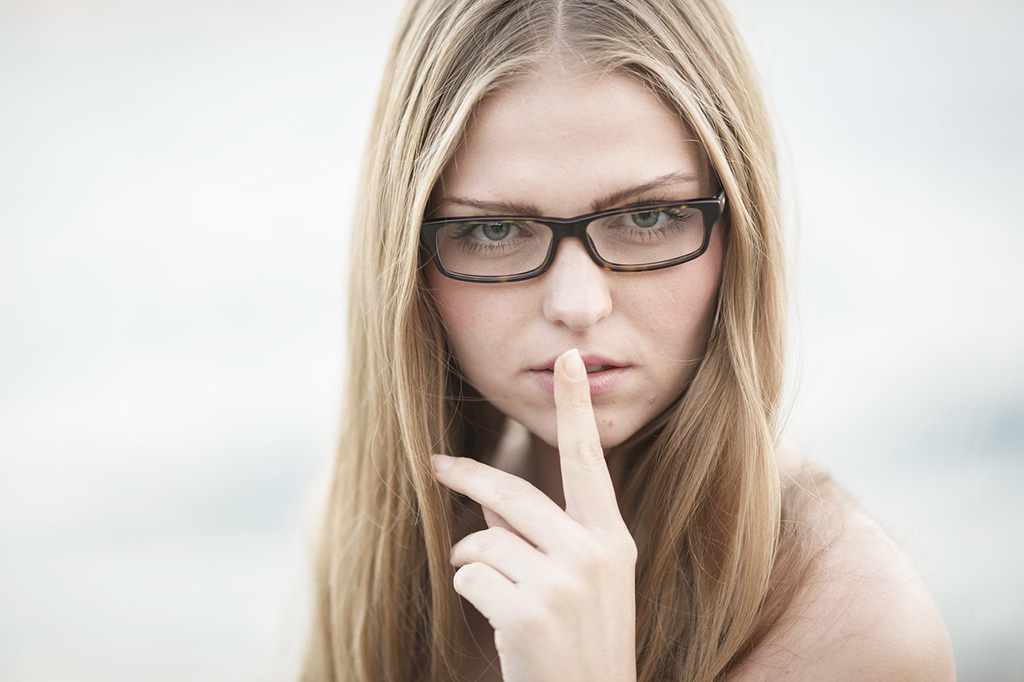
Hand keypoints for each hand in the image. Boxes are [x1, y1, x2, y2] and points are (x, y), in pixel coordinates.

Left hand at [431, 348, 637, 681]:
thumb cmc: (581, 643)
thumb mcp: (580, 582)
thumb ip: (541, 533)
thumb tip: (488, 495)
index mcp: (613, 540)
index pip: (588, 463)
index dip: (575, 409)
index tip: (569, 359)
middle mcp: (594, 554)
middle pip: (511, 493)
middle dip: (466, 476)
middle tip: (436, 465)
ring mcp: (562, 584)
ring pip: (482, 539)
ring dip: (469, 558)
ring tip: (492, 590)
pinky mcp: (527, 613)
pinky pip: (469, 575)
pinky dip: (468, 590)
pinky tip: (497, 619)